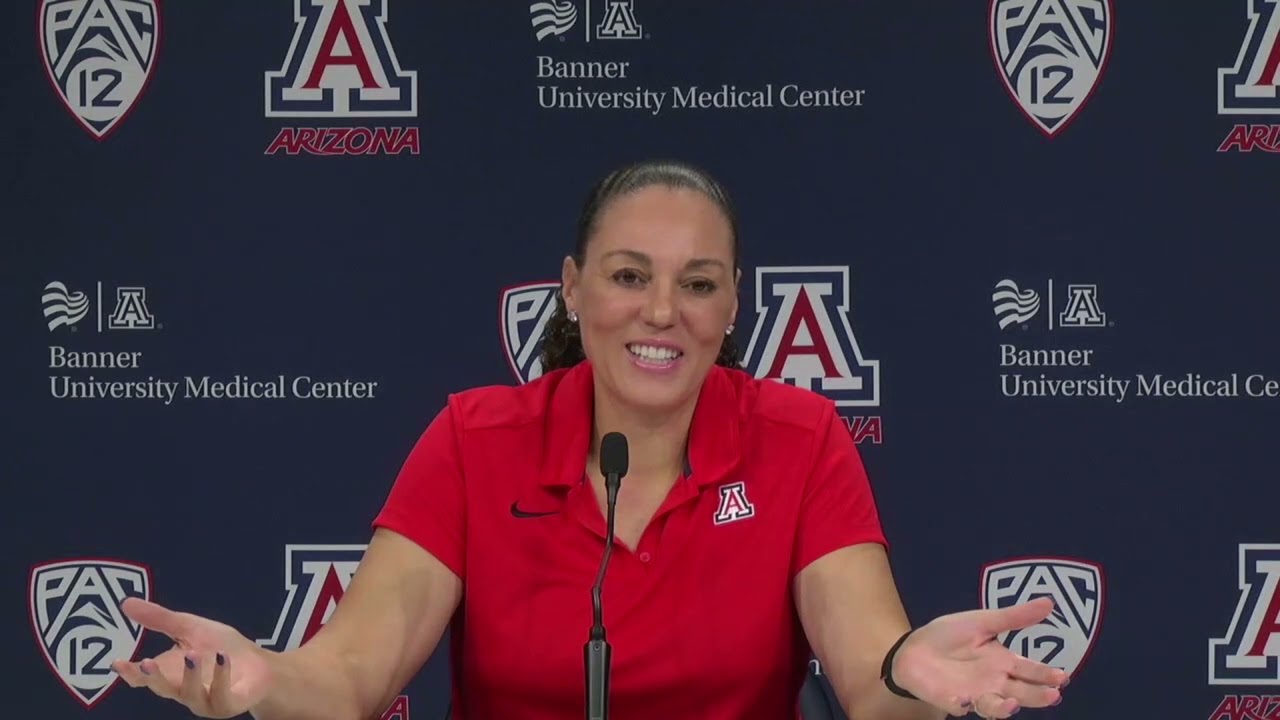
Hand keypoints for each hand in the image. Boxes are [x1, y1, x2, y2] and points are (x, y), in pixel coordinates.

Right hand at [109, 597, 274, 717]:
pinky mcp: (227, 704)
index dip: (130, 672)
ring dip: (190, 675)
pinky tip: (221, 658)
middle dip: (153, 677)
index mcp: (170, 673)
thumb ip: (159, 619)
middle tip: (145, 663)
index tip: (117, 663)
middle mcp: (183, 690)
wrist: (258, 665)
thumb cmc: (220, 647)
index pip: (144, 677)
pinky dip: (220, 676)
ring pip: (191, 693)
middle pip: (163, 688)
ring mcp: (205, 700)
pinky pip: (221, 695)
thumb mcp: (188, 628)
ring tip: (190, 654)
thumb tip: (126, 603)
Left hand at [890, 597, 1068, 717]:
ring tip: (1013, 703)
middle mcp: (995, 682)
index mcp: (1004, 662)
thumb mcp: (983, 621)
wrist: (914, 648)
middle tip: (1053, 695)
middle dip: (1037, 696)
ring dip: (1005, 707)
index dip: (1046, 674)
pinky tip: (966, 699)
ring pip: (996, 706)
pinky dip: (963, 704)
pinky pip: (960, 706)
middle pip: (1021, 693)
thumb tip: (1050, 602)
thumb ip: (1014, 617)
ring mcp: (975, 694)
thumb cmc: (951, 635)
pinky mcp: (953, 701)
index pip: (1030, 670)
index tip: (1063, 676)